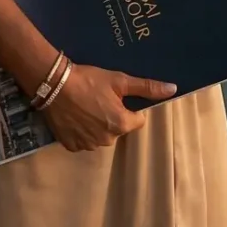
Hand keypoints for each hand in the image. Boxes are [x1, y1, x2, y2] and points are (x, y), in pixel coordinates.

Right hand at [42, 64, 177, 150]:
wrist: (53, 84)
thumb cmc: (89, 80)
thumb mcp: (120, 81)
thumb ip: (147, 87)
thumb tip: (173, 89)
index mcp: (122, 125)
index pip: (137, 121)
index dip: (128, 108)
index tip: (115, 97)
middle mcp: (107, 140)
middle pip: (118, 129)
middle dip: (112, 117)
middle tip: (98, 99)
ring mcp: (88, 145)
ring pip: (100, 136)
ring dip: (96, 125)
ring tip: (84, 106)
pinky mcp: (71, 145)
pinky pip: (83, 140)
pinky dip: (81, 131)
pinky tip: (75, 116)